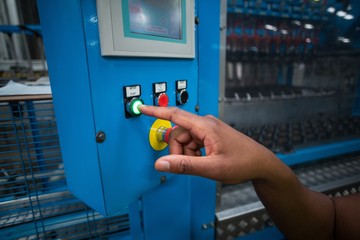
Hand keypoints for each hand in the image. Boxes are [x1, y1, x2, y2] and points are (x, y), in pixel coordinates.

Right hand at [140, 105, 275, 183]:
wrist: (260, 163)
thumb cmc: (242, 162)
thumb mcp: (211, 168)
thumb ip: (184, 165)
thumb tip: (161, 163)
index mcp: (205, 126)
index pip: (174, 115)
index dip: (155, 112)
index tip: (141, 108)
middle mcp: (205, 124)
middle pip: (177, 134)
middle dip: (178, 151)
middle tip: (190, 164)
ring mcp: (208, 129)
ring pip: (184, 140)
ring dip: (187, 153)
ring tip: (203, 163)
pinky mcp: (210, 135)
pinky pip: (192, 142)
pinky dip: (193, 153)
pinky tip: (204, 160)